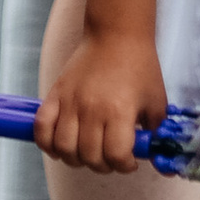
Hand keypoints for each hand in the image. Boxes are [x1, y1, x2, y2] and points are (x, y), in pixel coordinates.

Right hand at [36, 28, 168, 172]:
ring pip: (64, 148)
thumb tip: (157, 159)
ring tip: (87, 152)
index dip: (125, 166)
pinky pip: (42, 129)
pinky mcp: (55, 95)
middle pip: (90, 157)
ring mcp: (70, 102)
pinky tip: (61, 145)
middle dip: (103, 165)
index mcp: (119, 111)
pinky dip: (47, 144)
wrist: (116, 34)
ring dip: (76, 159)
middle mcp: (92, 109)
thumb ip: (155, 133)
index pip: (116, 156)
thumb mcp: (157, 101)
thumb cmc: (140, 67)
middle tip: (110, 157)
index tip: (130, 162)